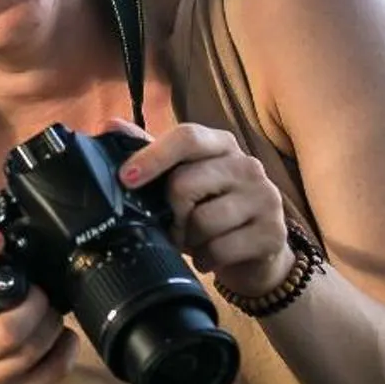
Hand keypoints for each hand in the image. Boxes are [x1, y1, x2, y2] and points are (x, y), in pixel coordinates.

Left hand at [110, 120, 294, 301]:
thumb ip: (150, 152)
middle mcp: (247, 165)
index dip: (153, 156)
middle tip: (173, 225)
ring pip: (202, 220)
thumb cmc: (211, 209)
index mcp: (221, 145)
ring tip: (194, 241)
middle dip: (170, 212)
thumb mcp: (182, 178)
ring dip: (188, 239)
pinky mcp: (273, 233)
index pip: (187, 137)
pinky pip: (220, 248)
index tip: (126, 178)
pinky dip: (206, 258)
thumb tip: (111, 125)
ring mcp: (265, 198)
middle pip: (185, 183)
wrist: (256, 253)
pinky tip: (209, 256)